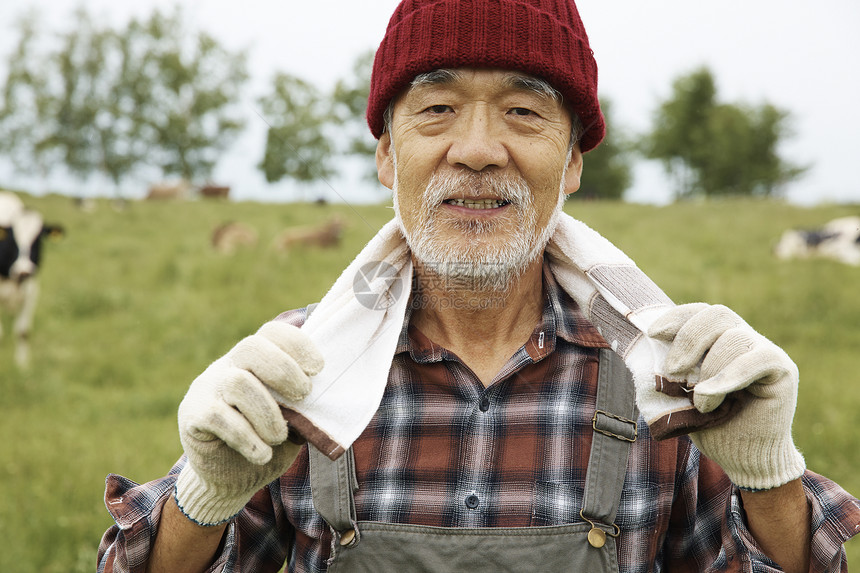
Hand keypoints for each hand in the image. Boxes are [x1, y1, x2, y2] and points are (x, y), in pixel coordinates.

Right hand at [174, 321, 322, 524]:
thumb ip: (301, 404)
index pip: (271, 332)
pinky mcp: (193, 415)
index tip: (318, 369)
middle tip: (303, 395)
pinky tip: (261, 454)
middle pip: (252, 347)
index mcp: (254, 360)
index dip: (297, 344)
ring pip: (239, 383)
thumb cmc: (266, 440)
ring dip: (267, 413)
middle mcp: (228, 366)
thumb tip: (323, 400)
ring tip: (278, 437)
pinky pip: (219, 417)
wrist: (230, 478)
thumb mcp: (291, 419)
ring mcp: (207, 388)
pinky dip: (247, 438)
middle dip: (285, 371)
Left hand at [648, 303, 804, 489]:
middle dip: (689, 339)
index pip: (700, 313)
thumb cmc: (711, 425)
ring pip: (733, 338)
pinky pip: (757, 360)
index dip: (677, 318)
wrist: (743, 458)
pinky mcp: (782, 369)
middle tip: (672, 370)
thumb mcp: (681, 394)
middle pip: (717, 315)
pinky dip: (728, 376)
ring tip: (700, 403)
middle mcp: (744, 338)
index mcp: (718, 339)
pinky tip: (710, 396)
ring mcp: (765, 351)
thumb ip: (672, 370)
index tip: (654, 334)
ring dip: (708, 370)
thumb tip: (650, 350)